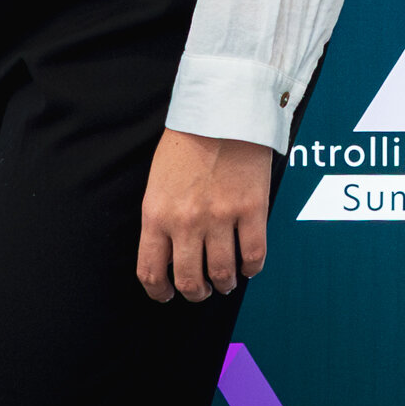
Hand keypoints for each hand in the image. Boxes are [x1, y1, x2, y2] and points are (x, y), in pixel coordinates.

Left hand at [138, 129, 275, 300]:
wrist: (222, 110)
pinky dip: (251, 268)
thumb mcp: (158, 182)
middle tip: (203, 289)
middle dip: (197, 293)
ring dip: (225, 283)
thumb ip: (161, 219)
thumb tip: (170, 254)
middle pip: (190, 281)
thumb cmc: (187, 142)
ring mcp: (220, 217)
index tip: (167, 295)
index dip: (159, 292)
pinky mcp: (251, 210)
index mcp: (156, 215)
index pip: (151, 272)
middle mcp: (186, 222)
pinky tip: (248, 265)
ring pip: (223, 273)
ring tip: (227, 279)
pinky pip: (254, 255)